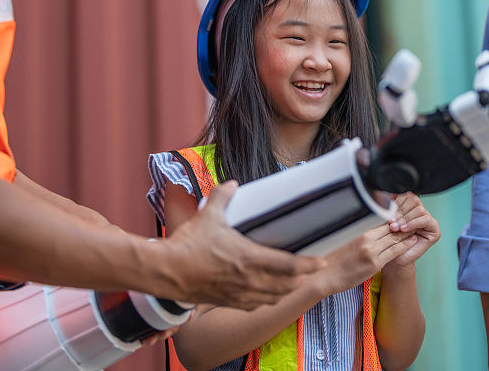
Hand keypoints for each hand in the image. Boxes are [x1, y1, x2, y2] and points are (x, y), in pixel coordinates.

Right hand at [158, 181, 324, 308]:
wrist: (166, 272)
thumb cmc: (188, 244)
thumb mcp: (209, 214)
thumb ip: (223, 196)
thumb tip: (232, 183)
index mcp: (249, 257)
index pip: (289, 265)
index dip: (309, 265)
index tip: (322, 262)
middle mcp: (249, 280)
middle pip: (287, 285)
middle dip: (302, 279)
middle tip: (313, 271)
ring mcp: (239, 294)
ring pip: (273, 298)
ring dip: (287, 291)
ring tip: (295, 283)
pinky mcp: (228, 302)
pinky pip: (255, 305)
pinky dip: (267, 300)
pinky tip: (268, 296)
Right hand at [319, 222, 415, 293]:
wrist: (324, 276)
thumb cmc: (331, 258)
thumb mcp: (342, 237)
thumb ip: (357, 230)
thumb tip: (367, 223)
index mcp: (357, 229)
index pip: (379, 218)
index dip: (391, 216)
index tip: (399, 214)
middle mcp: (364, 237)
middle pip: (388, 227)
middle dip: (401, 223)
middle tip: (411, 219)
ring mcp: (370, 250)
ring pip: (394, 238)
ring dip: (406, 233)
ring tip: (415, 228)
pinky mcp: (375, 263)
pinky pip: (394, 251)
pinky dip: (405, 245)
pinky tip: (412, 241)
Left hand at [385, 193, 439, 267]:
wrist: (395, 258)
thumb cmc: (392, 241)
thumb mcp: (390, 221)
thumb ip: (392, 209)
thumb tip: (389, 196)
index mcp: (410, 207)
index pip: (407, 195)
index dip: (398, 201)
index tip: (388, 210)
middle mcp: (420, 212)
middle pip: (414, 200)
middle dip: (401, 211)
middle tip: (391, 222)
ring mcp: (428, 220)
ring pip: (419, 209)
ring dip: (406, 218)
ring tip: (396, 227)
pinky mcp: (434, 229)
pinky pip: (425, 219)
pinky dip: (413, 223)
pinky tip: (405, 229)